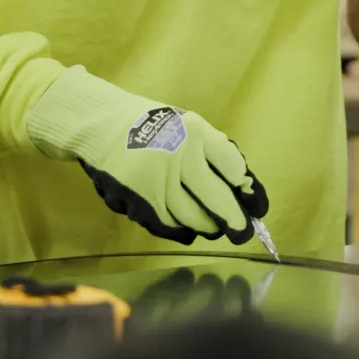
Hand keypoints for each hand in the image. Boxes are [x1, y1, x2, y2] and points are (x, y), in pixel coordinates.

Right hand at [27, 68, 267, 245]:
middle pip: (217, 200)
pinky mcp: (138, 200)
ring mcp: (157, 180)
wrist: (101, 126)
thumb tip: (243, 190)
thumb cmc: (155, 128)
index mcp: (196, 132)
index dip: (250, 193)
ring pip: (193, 218)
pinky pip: (167, 225)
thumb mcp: (189, 126)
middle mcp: (178, 155)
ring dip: (208, 227)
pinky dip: (182, 231)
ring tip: (214, 228)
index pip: (234, 168)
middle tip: (241, 232)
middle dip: (234, 222)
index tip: (257, 209)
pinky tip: (189, 230)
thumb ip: (216, 153)